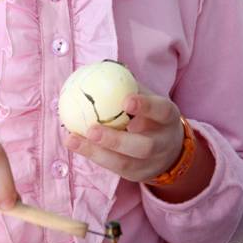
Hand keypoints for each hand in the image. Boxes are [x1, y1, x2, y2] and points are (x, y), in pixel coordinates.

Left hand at [65, 88, 183, 182]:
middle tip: (92, 129)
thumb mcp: (148, 98)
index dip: (146, 106)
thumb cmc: (151, 114)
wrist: (169, 149)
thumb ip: (129, 86)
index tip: (126, 101)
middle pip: (144, 146)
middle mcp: (163, 143)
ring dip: (96, 152)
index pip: (161, 111)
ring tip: (72, 139)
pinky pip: (113, 168)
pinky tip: (73, 143)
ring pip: (125, 162)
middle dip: (116, 140)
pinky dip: (92, 155)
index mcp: (168, 118)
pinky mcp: (136, 175)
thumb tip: (100, 66)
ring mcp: (150, 163)